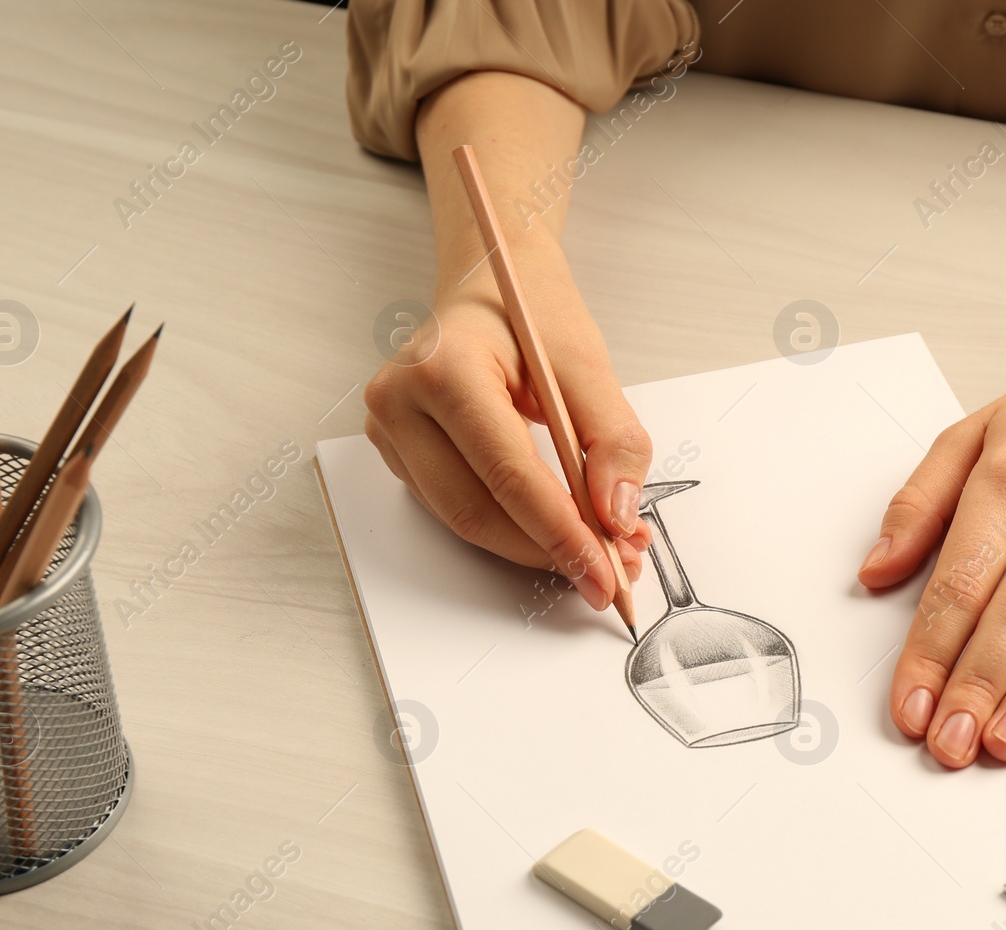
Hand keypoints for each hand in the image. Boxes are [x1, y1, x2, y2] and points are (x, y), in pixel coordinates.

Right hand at [363, 250, 651, 610]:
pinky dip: (510, 527)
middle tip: (611, 572)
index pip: (507, 473)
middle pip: (477, 511)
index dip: (561, 533)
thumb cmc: (531, 312)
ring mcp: (388, 430)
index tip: (606, 571)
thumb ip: (613, 441)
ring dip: (532, 546)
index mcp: (445, 368)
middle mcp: (400, 401)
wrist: (488, 281)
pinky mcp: (396, 451)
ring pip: (464, 520)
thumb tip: (617, 516)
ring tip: (595, 549)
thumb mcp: (587, 364)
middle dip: (549, 549)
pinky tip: (554, 527)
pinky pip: (455, 508)